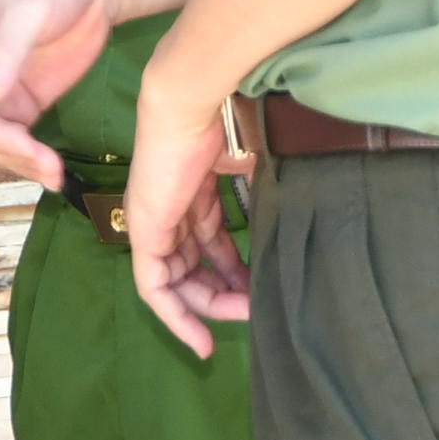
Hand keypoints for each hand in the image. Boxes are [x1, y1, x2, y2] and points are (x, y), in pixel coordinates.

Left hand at [121, 69, 256, 359]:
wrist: (195, 100)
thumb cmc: (228, 121)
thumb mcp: (253, 167)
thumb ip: (264, 197)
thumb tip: (294, 224)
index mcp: (192, 191)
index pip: (209, 243)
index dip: (232, 271)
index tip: (258, 294)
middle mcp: (169, 210)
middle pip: (192, 266)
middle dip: (225, 292)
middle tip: (256, 309)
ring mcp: (152, 221)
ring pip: (176, 282)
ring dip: (210, 305)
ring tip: (245, 316)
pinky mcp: (144, 232)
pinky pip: (154, 287)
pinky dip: (175, 315)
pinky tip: (200, 338)